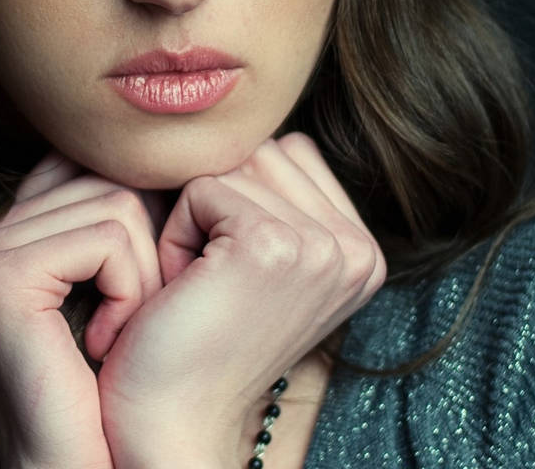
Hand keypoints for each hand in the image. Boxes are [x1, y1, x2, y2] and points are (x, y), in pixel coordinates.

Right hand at [0, 149, 171, 468]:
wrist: (83, 468)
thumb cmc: (110, 389)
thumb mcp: (115, 286)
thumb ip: (117, 215)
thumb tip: (173, 153)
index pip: (90, 164)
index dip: (141, 218)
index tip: (144, 289)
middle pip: (108, 177)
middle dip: (147, 249)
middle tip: (131, 323)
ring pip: (118, 203)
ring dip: (145, 277)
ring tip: (119, 335)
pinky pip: (109, 238)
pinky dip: (131, 290)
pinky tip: (107, 341)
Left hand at [95, 132, 386, 468]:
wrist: (171, 417)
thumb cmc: (195, 335)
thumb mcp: (257, 265)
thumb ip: (276, 198)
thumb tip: (247, 118)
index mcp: (362, 250)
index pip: (284, 152)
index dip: (235, 200)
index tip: (229, 276)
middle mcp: (358, 249)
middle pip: (259, 150)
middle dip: (214, 203)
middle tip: (208, 282)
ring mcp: (322, 247)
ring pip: (230, 165)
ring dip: (192, 217)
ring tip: (198, 285)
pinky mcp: (273, 245)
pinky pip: (200, 187)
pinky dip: (175, 233)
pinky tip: (185, 289)